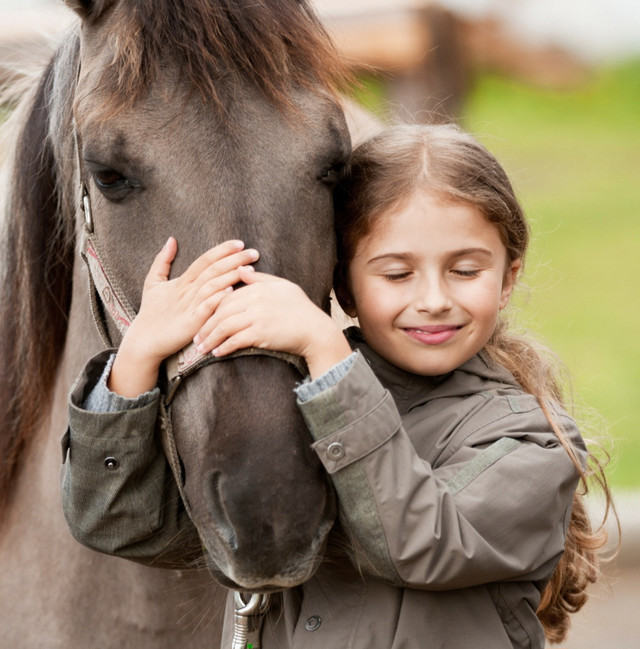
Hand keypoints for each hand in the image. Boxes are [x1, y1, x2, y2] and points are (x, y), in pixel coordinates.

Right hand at [108, 238, 258, 396]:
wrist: (144, 341)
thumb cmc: (150, 312)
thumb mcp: (153, 282)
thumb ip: (162, 261)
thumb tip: (171, 240)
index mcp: (182, 281)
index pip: (204, 260)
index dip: (222, 250)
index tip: (240, 243)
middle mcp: (186, 291)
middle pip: (213, 270)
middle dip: (234, 260)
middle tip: (254, 252)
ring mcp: (189, 306)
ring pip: (212, 286)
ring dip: (231, 276)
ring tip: (250, 269)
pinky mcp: (190, 323)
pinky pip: (206, 308)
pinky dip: (217, 298)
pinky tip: (231, 290)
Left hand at [194, 268, 351, 377]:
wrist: (315, 330)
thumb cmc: (301, 309)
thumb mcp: (283, 287)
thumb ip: (260, 279)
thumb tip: (241, 269)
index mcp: (258, 287)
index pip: (226, 296)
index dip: (211, 308)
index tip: (202, 319)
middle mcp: (255, 300)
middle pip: (221, 311)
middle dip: (205, 326)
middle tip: (196, 338)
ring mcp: (257, 317)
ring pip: (224, 326)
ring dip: (211, 339)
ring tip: (202, 349)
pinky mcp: (261, 333)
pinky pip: (235, 340)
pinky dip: (224, 347)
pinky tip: (217, 353)